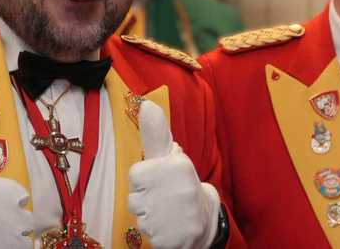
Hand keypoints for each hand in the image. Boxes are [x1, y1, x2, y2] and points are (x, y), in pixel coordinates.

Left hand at [128, 101, 219, 248]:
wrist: (204, 220)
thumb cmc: (181, 184)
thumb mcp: (172, 157)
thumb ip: (156, 134)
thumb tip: (146, 104)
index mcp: (177, 165)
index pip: (135, 174)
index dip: (145, 179)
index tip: (160, 180)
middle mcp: (177, 189)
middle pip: (134, 197)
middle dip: (145, 199)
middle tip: (164, 198)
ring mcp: (174, 216)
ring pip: (139, 216)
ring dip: (149, 216)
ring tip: (166, 212)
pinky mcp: (171, 238)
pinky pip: (147, 235)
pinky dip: (155, 233)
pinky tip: (167, 227)